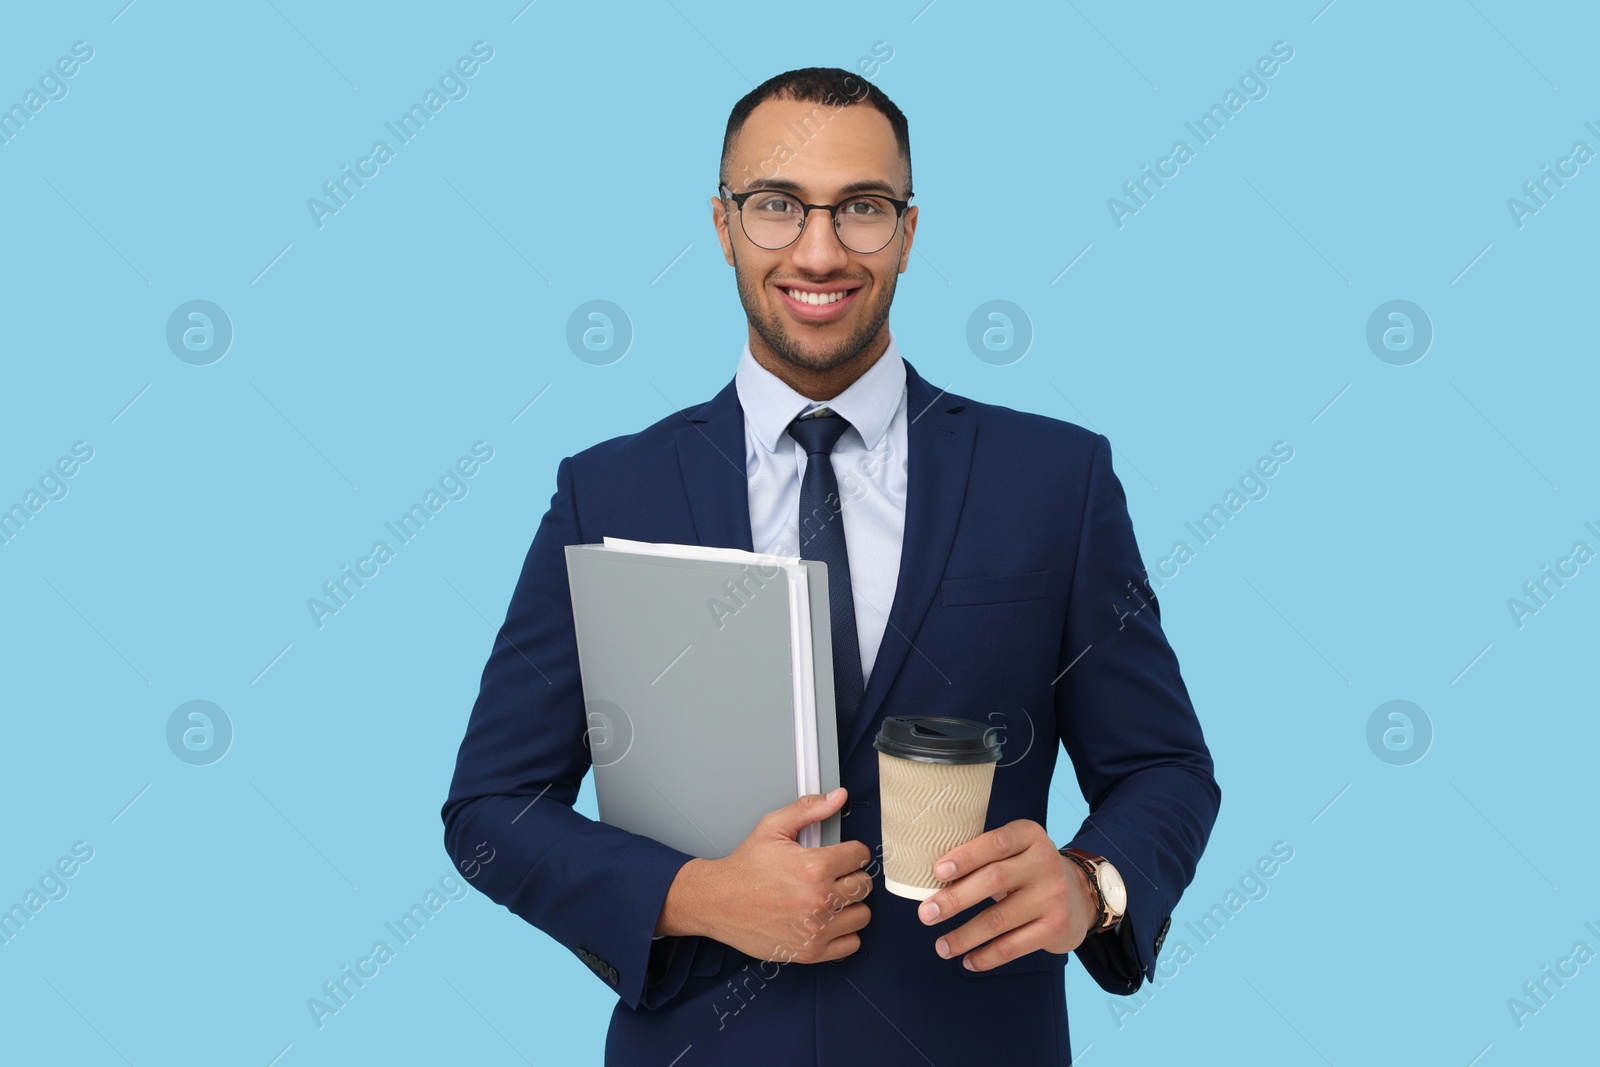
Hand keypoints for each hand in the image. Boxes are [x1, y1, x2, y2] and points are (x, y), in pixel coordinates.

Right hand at [700, 788, 873, 964]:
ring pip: (863, 915)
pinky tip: (830, 920)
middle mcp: (818, 900)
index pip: (861, 855)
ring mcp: (816, 929)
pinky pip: (851, 943)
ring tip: (832, 897)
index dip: (852, 851)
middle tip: (834, 875)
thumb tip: (838, 797)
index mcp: (813, 867)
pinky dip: (845, 932)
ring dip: (851, 905)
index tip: (843, 854)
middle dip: (852, 875)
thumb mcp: (773, 827)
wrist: (718, 901)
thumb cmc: (744, 868)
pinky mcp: (811, 951)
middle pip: (864, 885)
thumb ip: (809, 809)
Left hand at [915, 819, 1097, 971]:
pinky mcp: (1055, 927)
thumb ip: (984, 858)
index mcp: (1030, 836)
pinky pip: (1013, 946)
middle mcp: (1045, 863)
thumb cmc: (1029, 871)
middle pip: (993, 880)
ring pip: (999, 919)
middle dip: (954, 899)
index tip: (936, 872)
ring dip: (964, 936)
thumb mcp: (1016, 852)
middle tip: (926, 915)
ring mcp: (1053, 896)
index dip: (965, 857)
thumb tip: (933, 882)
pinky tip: (968, 961)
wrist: (1081, 896)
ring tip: (941, 947)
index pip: (995, 843)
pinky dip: (986, 956)